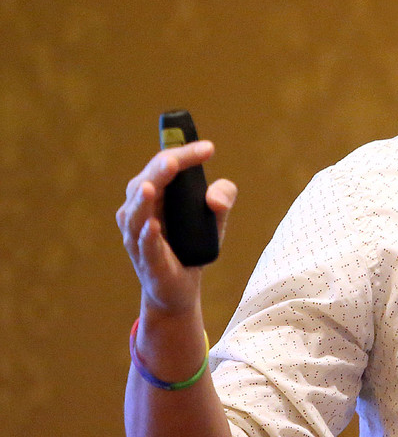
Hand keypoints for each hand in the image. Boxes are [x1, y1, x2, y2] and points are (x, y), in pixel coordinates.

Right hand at [117, 141, 236, 318]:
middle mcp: (138, 213)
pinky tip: (153, 225)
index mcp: (152, 196)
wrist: (179, 287)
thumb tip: (215, 197)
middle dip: (161, 170)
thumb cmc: (191, 245)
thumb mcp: (214, 218)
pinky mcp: (147, 262)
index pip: (162, 167)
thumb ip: (222, 198)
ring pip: (135, 215)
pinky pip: (144, 247)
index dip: (183, 155)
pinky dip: (147, 235)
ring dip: (143, 200)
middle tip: (176, 160)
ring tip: (152, 186)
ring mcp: (138, 238)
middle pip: (144, 184)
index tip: (209, 148)